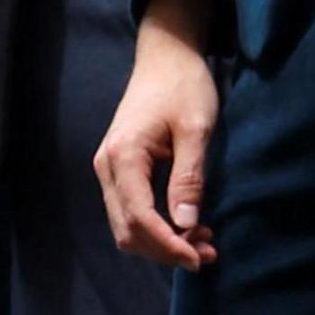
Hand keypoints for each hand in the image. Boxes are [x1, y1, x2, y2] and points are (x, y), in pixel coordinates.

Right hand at [95, 0, 223, 268]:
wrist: (166, 56)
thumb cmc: (185, 85)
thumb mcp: (197, 128)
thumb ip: (189, 176)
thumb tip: (187, 223)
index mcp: (122, 159)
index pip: (139, 218)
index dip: (167, 244)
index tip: (199, 258)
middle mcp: (107, 169)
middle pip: (127, 229)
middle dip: (165, 249)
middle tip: (208, 256)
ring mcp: (109, 170)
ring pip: (127, 224)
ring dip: (162, 241)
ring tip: (204, 246)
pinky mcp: (120, 169)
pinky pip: (132, 210)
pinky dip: (157, 226)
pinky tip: (189, 227)